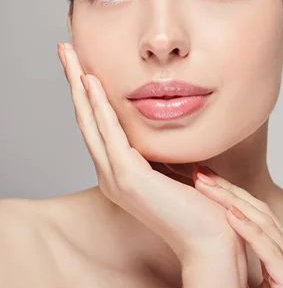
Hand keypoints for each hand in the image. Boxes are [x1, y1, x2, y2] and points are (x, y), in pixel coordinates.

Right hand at [57, 43, 244, 261]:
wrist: (211, 239)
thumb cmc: (201, 207)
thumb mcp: (178, 169)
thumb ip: (166, 151)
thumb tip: (171, 125)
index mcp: (123, 172)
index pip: (100, 125)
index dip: (88, 94)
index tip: (84, 64)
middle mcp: (112, 174)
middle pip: (87, 118)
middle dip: (74, 80)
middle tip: (65, 49)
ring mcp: (118, 177)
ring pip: (91, 121)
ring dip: (78, 85)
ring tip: (69, 55)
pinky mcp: (130, 178)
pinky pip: (109, 134)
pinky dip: (98, 106)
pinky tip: (90, 82)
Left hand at [192, 169, 282, 287]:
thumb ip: (242, 266)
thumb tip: (214, 245)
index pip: (260, 218)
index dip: (233, 196)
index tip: (206, 180)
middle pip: (263, 215)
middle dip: (230, 193)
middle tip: (202, 175)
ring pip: (266, 227)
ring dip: (234, 204)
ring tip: (208, 188)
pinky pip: (270, 252)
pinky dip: (250, 232)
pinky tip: (231, 216)